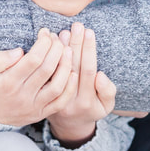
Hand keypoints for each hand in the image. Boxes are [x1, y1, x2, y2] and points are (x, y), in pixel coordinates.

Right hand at [0, 28, 75, 125]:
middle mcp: (23, 96)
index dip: (43, 43)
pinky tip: (73, 73)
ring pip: (57, 86)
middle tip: (57, 38)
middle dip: (56, 49)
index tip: (45, 32)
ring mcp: (34, 107)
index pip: (33, 60)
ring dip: (66, 66)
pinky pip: (60, 103)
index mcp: (8, 83)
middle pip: (47, 69)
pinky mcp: (41, 114)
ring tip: (68, 50)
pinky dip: (70, 88)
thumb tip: (20, 51)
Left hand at [47, 23, 115, 147]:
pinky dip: (48, 57)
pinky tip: (51, 43)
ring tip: (63, 32)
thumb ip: (107, 91)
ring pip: (57, 69)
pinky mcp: (42, 95)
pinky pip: (46, 73)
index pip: (88, 70)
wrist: (69, 125)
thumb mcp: (106, 105)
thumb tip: (100, 75)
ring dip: (60, 49)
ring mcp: (53, 97)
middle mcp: (69, 99)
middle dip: (76, 43)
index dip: (89, 51)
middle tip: (77, 25)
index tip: (90, 32)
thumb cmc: (92, 108)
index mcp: (87, 100)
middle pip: (73, 66)